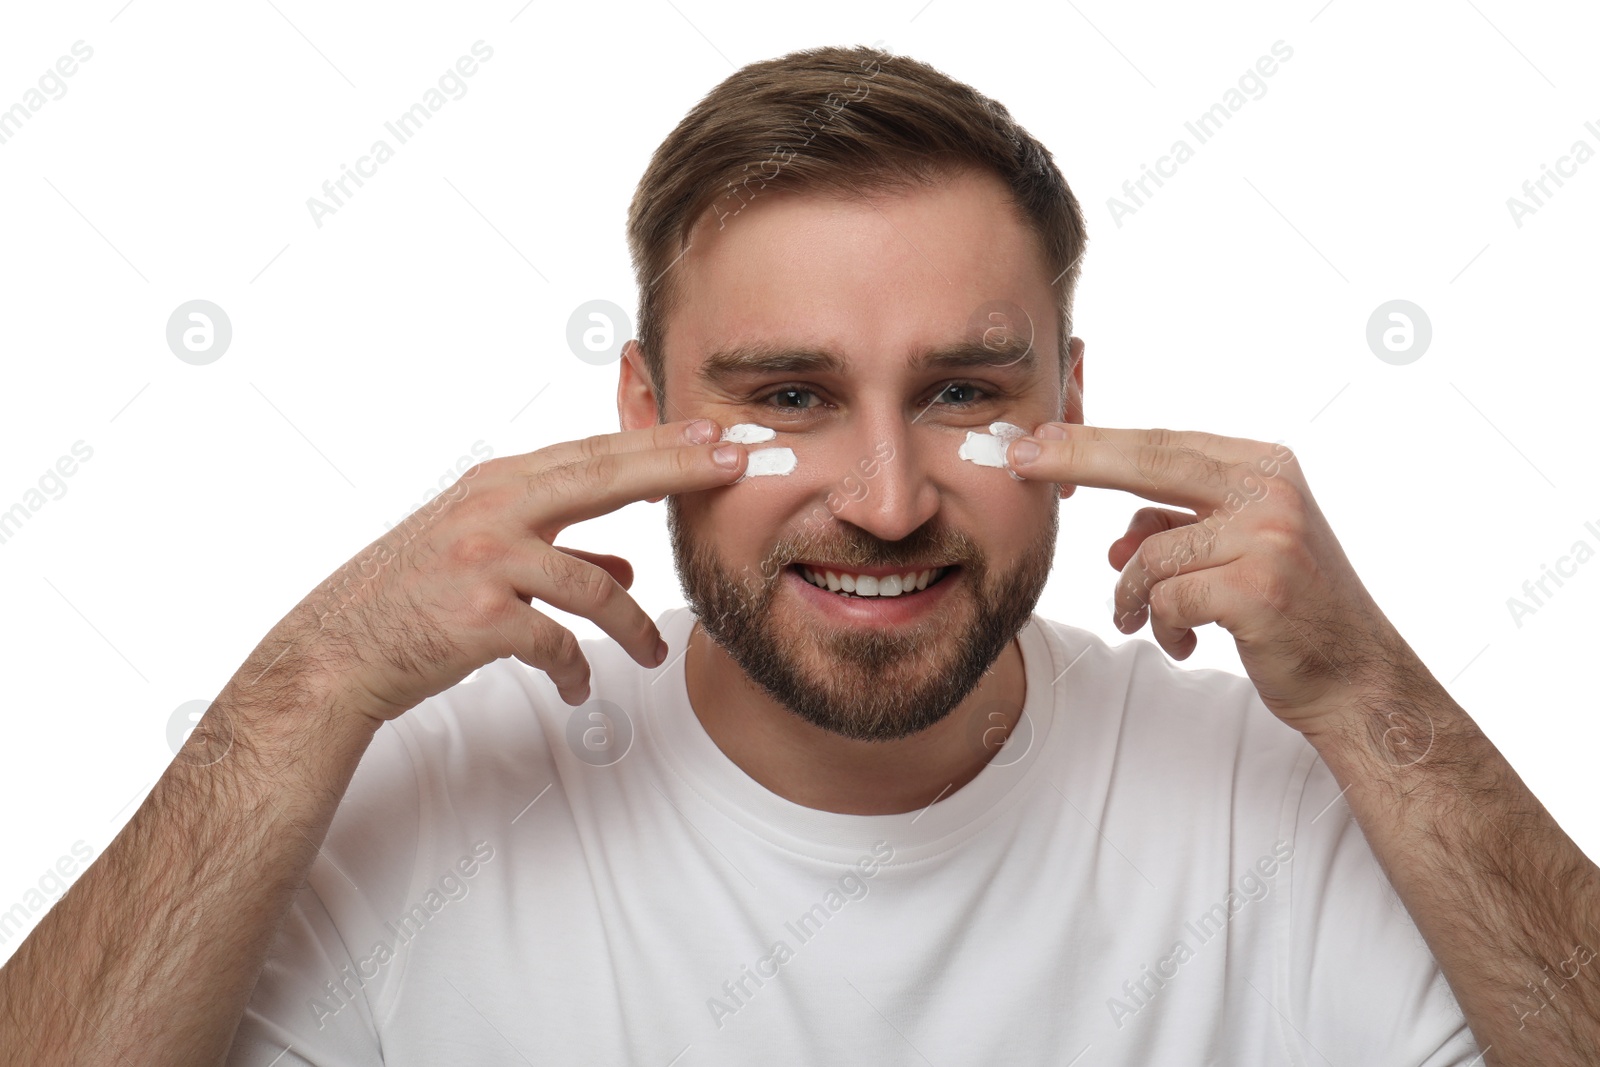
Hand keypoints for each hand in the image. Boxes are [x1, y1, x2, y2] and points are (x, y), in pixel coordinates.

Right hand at [257, 419, 747, 721]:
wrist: (334, 655)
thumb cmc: (413, 600)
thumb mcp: (482, 556)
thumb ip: (557, 552)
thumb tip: (626, 570)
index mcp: (496, 486)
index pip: (593, 455)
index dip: (659, 443)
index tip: (715, 433)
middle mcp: (492, 510)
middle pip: (602, 478)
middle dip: (676, 469)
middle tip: (735, 465)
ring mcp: (485, 562)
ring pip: (593, 585)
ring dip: (632, 627)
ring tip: (654, 655)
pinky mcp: (479, 619)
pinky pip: (555, 644)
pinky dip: (575, 672)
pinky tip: (577, 689)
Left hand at [1007, 424, 1417, 733]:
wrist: (1357, 679)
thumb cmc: (1292, 611)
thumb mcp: (1240, 548)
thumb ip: (1182, 525)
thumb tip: (1118, 536)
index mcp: (1265, 466)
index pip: (1163, 442)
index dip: (1093, 441)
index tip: (1036, 437)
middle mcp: (1270, 490)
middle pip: (1149, 461)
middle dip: (1075, 459)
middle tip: (1021, 460)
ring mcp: (1268, 537)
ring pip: (1149, 552)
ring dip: (1133, 595)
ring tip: (1148, 620)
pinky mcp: (1258, 588)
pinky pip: (1167, 599)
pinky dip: (1162, 626)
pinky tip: (1182, 642)